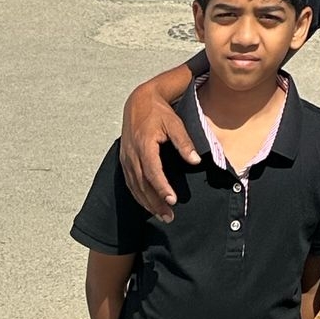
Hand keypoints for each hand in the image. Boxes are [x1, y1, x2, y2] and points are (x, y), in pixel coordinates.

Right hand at [120, 81, 200, 221]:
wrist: (138, 101)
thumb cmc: (159, 112)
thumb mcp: (174, 122)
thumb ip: (184, 142)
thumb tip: (195, 161)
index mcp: (144, 145)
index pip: (152, 172)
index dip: (161, 187)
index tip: (172, 200)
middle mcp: (132, 155)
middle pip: (142, 184)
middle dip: (155, 203)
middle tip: (169, 217)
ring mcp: (126, 159)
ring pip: (135, 187)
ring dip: (147, 203)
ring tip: (162, 216)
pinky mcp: (124, 161)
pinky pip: (130, 183)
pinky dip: (139, 196)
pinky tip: (148, 204)